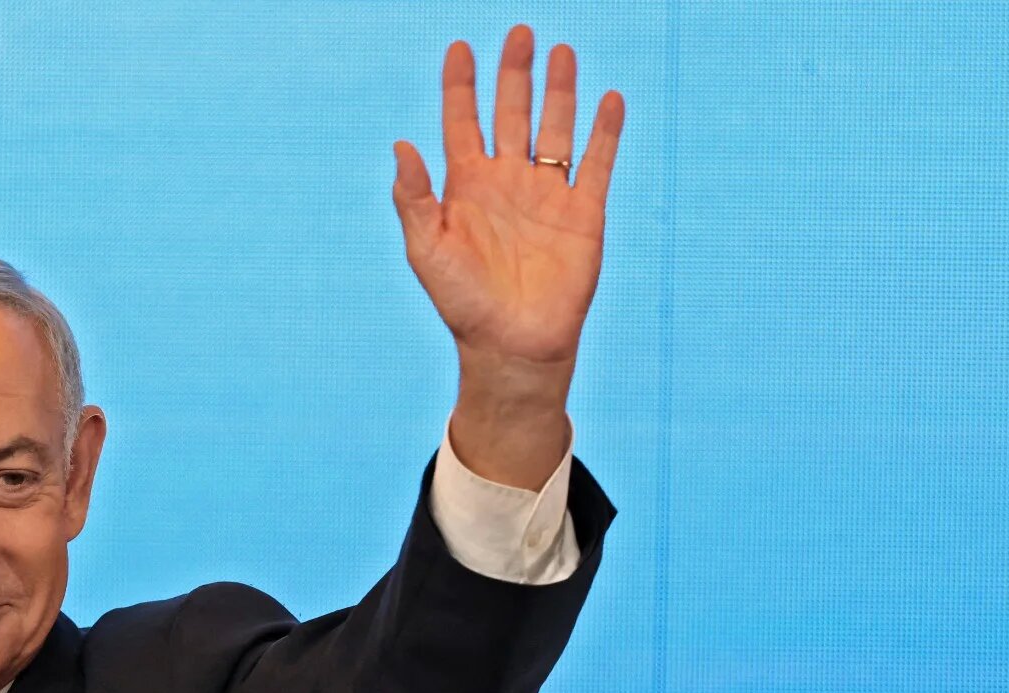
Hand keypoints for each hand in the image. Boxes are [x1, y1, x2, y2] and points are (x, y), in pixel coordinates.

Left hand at [391, 25, 623, 486]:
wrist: (511, 344)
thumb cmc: (462, 303)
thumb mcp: (427, 249)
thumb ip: (415, 197)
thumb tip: (400, 145)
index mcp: (465, 187)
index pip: (462, 122)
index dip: (460, 86)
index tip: (459, 47)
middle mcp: (507, 183)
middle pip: (512, 114)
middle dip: (514, 74)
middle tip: (519, 32)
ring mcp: (547, 195)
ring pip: (555, 129)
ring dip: (559, 92)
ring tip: (562, 51)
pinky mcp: (584, 214)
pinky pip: (597, 164)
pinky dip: (604, 132)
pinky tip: (608, 100)